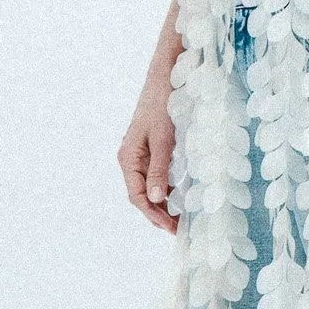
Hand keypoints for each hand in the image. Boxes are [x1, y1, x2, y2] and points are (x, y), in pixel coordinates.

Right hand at [119, 76, 178, 234]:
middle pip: (141, 195)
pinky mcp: (151, 150)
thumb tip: (155, 198)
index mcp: (128, 158)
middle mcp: (130, 159)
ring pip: (148, 188)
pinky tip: (180, 198)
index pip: (136, 196)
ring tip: (180, 219)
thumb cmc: (162, 106)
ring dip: (163, 204)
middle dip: (158, 214)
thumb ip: (159, 170)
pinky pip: (156, 176)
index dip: (153, 214)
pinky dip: (167, 190)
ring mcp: (140, 155)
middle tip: (178, 229)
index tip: (170, 228)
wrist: (165, 79)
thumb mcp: (163, 140)